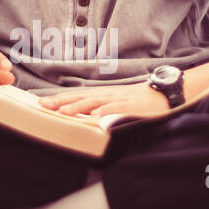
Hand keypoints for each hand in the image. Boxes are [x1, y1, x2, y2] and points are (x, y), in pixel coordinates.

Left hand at [37, 80, 171, 118]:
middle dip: (62, 101)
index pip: (78, 96)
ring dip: (79, 106)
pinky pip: (118, 108)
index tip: (42, 103)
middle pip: (81, 97)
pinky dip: (106, 110)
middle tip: (43, 105)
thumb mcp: (119, 103)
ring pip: (96, 101)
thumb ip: (103, 108)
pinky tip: (96, 115)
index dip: (60, 99)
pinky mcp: (133, 105)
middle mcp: (109, 94)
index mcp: (105, 94)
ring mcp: (121, 99)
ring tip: (63, 111)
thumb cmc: (142, 100)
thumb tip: (86, 116)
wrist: (166, 93)